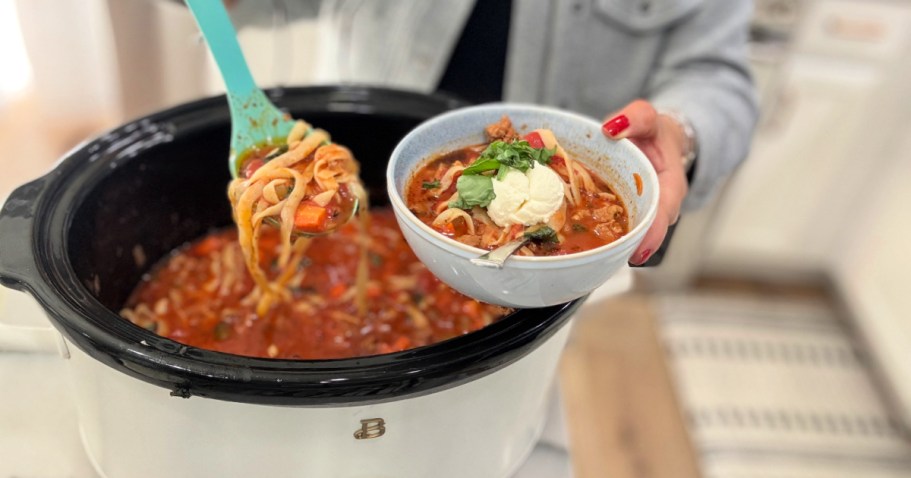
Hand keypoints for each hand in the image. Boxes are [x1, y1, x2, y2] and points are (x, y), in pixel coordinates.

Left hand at [601, 100, 688, 264]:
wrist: (653, 138)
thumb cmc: (654, 132)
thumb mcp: (649, 118)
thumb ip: (636, 117)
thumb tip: (613, 128)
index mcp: (670, 186)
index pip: (664, 214)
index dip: (652, 234)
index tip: (638, 251)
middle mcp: (658, 206)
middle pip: (645, 231)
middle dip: (627, 246)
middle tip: (605, 260)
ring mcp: (641, 212)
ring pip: (629, 232)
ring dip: (612, 244)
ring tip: (589, 257)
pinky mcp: (625, 214)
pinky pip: (615, 226)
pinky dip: (601, 233)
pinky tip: (580, 242)